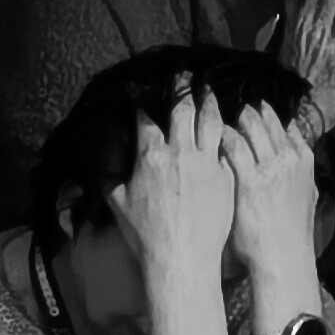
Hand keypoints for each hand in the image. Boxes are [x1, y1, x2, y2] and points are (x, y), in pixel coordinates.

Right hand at [109, 86, 235, 289]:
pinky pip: (229, 147)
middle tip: (185, 77)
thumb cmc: (147, 235)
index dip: (146, 111)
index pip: (147, 122)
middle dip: (182, 89)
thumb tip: (101, 173)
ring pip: (211, 121)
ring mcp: (207, 162)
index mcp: (150, 155)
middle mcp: (180, 152)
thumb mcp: (119, 204)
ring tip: (210, 92)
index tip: (147, 106)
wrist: (182, 257)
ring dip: (210, 103)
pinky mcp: (227, 175)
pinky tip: (233, 126)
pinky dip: (231, 132)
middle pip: (183, 110)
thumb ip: (112, 181)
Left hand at [220, 98, 320, 279]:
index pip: (283, 124)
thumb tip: (298, 157)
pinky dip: (219, 137)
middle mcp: (288, 157)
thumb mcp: (306, 197)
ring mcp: (269, 166)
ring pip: (248, 124)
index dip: (265, 114)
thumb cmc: (290, 233)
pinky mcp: (248, 178)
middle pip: (264, 118)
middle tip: (223, 103)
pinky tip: (205, 138)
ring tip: (210, 112)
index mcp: (303, 160)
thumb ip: (300, 173)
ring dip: (228, 116)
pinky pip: (231, 145)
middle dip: (244, 108)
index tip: (251, 108)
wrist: (283, 259)